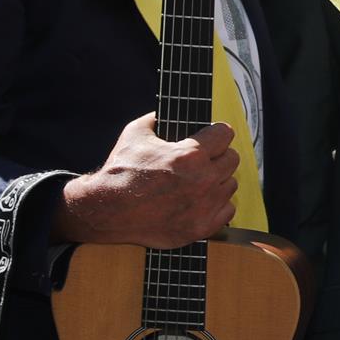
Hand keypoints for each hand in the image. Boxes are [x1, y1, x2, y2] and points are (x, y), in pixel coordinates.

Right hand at [51, 113, 238, 247]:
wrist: (106, 211)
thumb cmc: (120, 172)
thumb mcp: (135, 133)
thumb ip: (158, 118)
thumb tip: (168, 111)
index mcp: (190, 156)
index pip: (225, 134)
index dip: (216, 133)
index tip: (212, 136)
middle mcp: (203, 180)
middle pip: (232, 159)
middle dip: (218, 156)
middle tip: (203, 160)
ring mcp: (204, 206)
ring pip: (230, 184)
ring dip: (217, 181)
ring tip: (198, 182)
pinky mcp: (202, 227)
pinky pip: (227, 210)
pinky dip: (216, 205)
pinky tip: (201, 201)